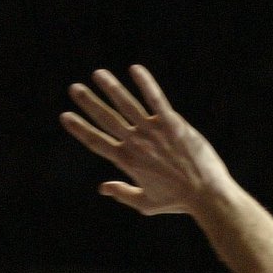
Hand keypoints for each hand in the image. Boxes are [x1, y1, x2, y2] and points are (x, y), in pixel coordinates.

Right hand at [60, 65, 233, 216]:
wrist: (207, 195)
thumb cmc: (179, 201)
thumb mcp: (147, 204)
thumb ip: (122, 193)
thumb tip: (102, 188)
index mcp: (127, 162)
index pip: (96, 142)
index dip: (80, 128)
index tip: (65, 116)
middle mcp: (137, 144)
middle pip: (107, 119)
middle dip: (89, 103)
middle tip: (74, 88)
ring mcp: (154, 132)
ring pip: (127, 105)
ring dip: (111, 88)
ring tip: (98, 74)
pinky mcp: (173, 125)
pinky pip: (157, 100)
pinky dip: (146, 84)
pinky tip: (135, 69)